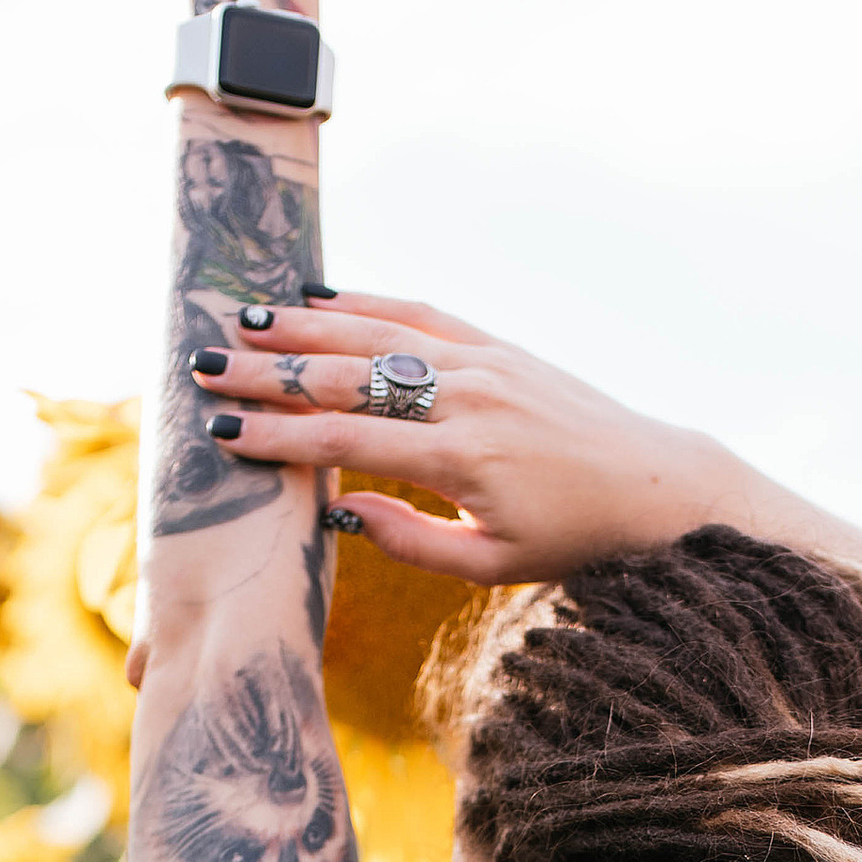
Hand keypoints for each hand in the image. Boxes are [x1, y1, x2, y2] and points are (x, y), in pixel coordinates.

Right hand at [182, 291, 739, 580]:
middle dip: (271, 374)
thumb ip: (413, 542)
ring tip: (245, 319)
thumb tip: (341, 513)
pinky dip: (367, 301)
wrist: (654, 487)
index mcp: (461, 460)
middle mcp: (468, 397)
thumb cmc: (573, 538)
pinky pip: (422, 314)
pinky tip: (321, 296)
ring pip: (379, 332)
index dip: (280, 439)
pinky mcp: (500, 346)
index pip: (346, 443)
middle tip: (207, 368)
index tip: (224, 436)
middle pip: (348, 377)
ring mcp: (485, 363)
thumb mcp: (493, 565)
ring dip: (307, 324)